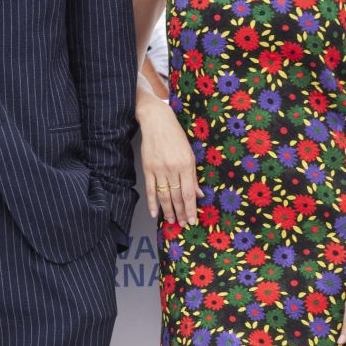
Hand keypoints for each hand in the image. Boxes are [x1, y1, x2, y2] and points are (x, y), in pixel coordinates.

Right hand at [137, 97, 202, 224]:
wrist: (156, 121)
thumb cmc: (175, 136)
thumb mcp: (189, 154)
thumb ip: (193, 176)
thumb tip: (199, 194)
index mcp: (186, 165)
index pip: (189, 193)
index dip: (191, 209)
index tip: (192, 220)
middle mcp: (172, 169)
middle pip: (177, 197)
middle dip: (180, 212)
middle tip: (183, 224)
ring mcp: (158, 170)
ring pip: (163, 196)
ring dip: (168, 211)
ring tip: (171, 221)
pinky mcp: (147, 168)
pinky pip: (150, 189)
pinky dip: (152, 203)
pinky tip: (154, 213)